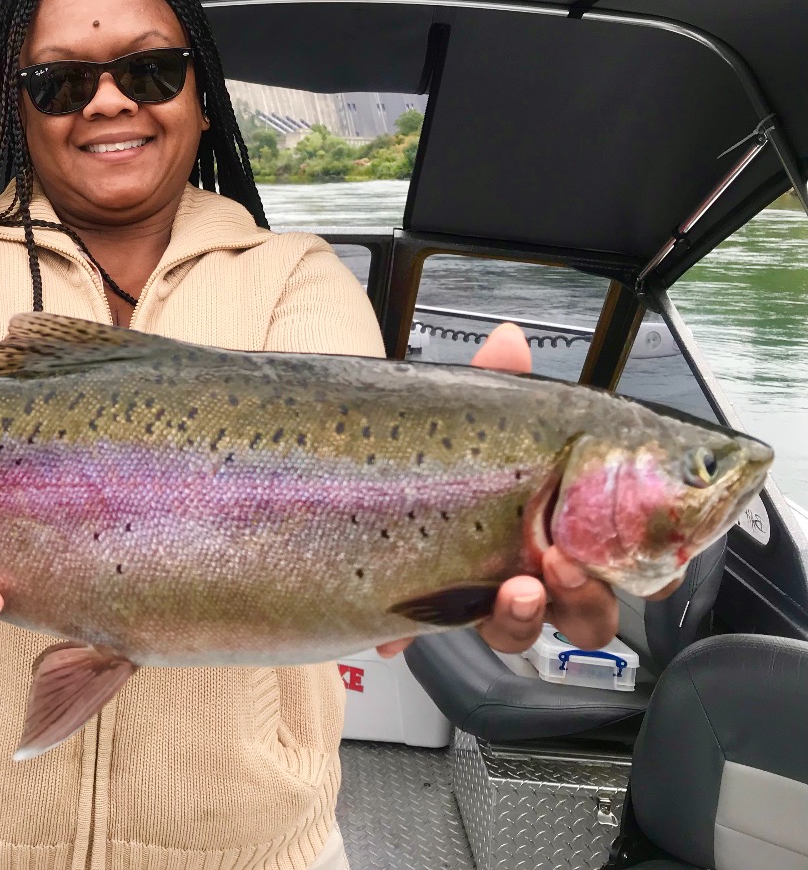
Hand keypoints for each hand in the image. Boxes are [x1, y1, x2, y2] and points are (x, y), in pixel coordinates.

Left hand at [375, 323, 639, 658]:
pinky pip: (415, 638)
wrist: (336, 466)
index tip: (643, 567)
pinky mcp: (409, 609)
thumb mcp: (464, 412)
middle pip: (580, 611)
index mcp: (551, 521)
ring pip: (513, 631)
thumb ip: (494, 381)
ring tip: (511, 588)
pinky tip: (397, 621)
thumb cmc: (421, 445)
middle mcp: (519, 563)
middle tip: (566, 567)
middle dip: (586, 600)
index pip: (615, 560)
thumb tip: (509, 342)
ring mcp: (467, 592)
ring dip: (519, 619)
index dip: (640, 573)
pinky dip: (408, 633)